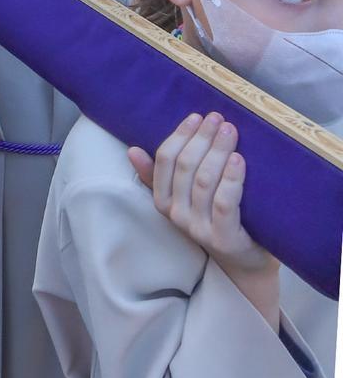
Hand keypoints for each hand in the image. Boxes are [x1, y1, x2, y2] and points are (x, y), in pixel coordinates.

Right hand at [128, 114, 278, 324]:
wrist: (244, 260)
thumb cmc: (215, 218)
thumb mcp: (186, 196)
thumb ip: (159, 174)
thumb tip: (132, 150)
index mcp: (164, 201)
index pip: (164, 161)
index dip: (180, 135)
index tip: (196, 117)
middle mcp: (177, 215)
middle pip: (186, 167)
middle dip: (202, 138)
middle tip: (218, 118)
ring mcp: (199, 228)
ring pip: (204, 181)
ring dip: (217, 151)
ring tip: (230, 132)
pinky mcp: (223, 238)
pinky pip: (224, 202)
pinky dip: (231, 177)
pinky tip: (239, 159)